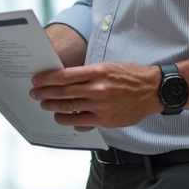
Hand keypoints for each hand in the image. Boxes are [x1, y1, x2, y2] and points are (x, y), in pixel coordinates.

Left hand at [30, 63, 160, 129]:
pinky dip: (67, 120)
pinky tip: (60, 117)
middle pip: (63, 92)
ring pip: (69, 108)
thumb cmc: (130, 76)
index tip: (37, 80)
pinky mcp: (105, 120)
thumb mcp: (108, 67)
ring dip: (53, 106)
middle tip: (35, 93)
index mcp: (98, 72)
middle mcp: (98, 89)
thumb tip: (64, 78)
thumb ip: (87, 73)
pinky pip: (80, 122)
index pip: (64, 76)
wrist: (153, 91)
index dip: (47, 79)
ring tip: (45, 104)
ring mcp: (101, 106)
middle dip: (45, 93)